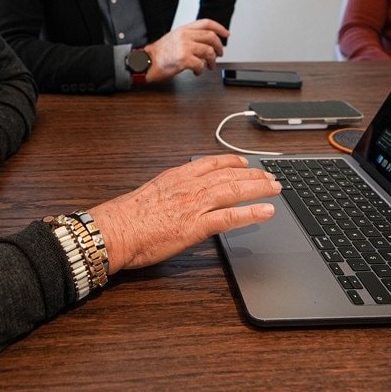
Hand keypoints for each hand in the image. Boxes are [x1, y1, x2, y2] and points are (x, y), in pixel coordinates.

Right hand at [87, 154, 277, 273]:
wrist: (115, 230)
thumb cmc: (126, 218)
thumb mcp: (150, 194)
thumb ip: (169, 193)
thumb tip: (176, 200)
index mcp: (176, 177)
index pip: (210, 163)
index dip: (231, 161)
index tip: (243, 161)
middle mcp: (189, 186)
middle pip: (229, 174)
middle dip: (253, 174)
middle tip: (270, 176)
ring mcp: (194, 205)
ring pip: (234, 190)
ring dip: (258, 188)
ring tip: (275, 188)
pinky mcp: (196, 226)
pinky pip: (230, 217)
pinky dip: (251, 213)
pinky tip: (266, 211)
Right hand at [143, 19, 229, 81]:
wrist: (146, 62)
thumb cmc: (159, 53)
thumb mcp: (174, 38)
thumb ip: (189, 37)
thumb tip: (205, 43)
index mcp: (183, 29)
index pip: (206, 23)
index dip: (219, 28)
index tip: (226, 34)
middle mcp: (185, 36)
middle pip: (211, 37)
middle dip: (219, 47)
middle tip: (219, 54)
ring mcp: (185, 47)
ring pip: (209, 52)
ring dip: (212, 61)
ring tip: (209, 66)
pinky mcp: (184, 59)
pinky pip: (201, 64)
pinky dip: (201, 70)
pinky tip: (197, 72)